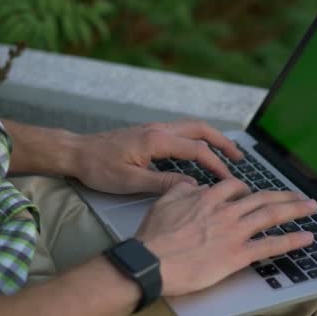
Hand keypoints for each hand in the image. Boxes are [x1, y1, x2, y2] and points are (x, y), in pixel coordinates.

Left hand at [70, 120, 243, 193]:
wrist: (77, 153)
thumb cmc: (98, 167)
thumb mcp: (130, 181)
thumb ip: (163, 184)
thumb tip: (192, 187)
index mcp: (157, 140)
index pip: (197, 150)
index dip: (216, 165)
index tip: (229, 180)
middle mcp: (159, 129)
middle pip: (200, 129)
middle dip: (222, 142)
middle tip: (239, 158)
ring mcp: (154, 129)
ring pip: (191, 128)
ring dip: (211, 139)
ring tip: (226, 153)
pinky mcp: (149, 133)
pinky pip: (181, 132)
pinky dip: (198, 139)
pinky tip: (199, 152)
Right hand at [135, 179, 316, 295]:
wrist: (153, 261)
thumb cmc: (155, 236)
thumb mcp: (164, 202)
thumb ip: (182, 189)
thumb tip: (194, 186)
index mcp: (208, 198)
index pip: (235, 187)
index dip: (247, 189)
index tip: (253, 193)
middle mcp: (226, 211)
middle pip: (262, 198)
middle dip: (284, 196)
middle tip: (299, 196)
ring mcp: (234, 232)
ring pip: (271, 215)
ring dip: (295, 210)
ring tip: (310, 208)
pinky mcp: (238, 254)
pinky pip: (270, 245)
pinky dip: (291, 240)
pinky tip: (306, 238)